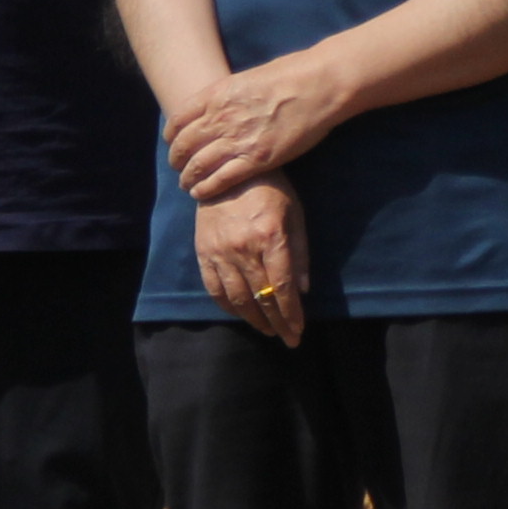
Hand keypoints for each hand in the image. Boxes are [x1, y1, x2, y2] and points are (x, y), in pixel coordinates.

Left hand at [166, 49, 351, 201]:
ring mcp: (238, 140)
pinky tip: (200, 193)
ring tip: (187, 184)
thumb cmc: (290, 74)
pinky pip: (221, 179)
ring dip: (187, 177)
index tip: (172, 142)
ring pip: (198, 165)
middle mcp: (221, 118)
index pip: (178, 119)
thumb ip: (227, 94)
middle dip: (176, 159)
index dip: (171, 135)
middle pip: (184, 145)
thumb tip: (217, 103)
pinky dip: (206, 188)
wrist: (317, 84)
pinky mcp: (257, 159)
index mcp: (217, 95)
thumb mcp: (247, 77)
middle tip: (177, 167)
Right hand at [197, 177, 309, 344]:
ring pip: (237, 298)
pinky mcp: (203, 252)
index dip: (291, 313)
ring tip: (267, 330)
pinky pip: (214, 289)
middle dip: (276, 323)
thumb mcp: (294, 214)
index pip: (281, 287)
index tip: (298, 331)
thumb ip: (300, 252)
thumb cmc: (270, 189)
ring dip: (253, 320)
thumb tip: (304, 290)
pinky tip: (240, 314)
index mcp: (270, 237)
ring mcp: (220, 252)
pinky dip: (228, 307)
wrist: (226, 169)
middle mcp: (243, 248)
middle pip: (261, 297)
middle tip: (287, 339)